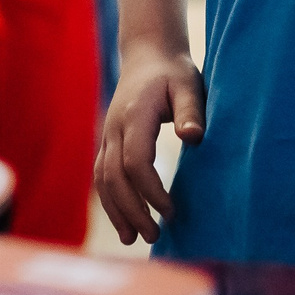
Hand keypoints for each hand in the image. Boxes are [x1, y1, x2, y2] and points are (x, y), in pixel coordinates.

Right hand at [94, 47, 202, 246]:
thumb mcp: (189, 85)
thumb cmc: (173, 72)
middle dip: (132, 209)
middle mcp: (114, 127)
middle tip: (155, 236)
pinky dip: (110, 200)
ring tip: (134, 239)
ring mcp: (107, 134)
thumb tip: (192, 137)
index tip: (172, 211)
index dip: (151, 190)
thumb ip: (190, 110)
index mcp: (133, 114)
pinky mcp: (108, 142)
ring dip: (116, 210)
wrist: (146, 55)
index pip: (135, 160)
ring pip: (102, 178)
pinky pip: (102, 175)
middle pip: (113, 176)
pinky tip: (124, 221)